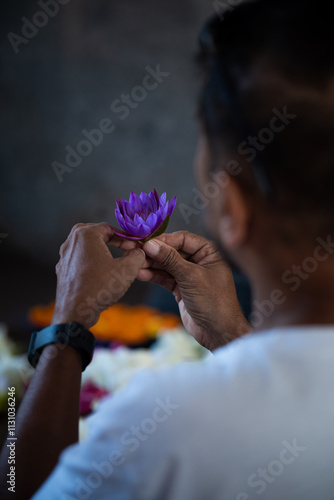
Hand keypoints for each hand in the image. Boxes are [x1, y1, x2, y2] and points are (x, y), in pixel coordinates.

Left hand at [52, 223, 144, 329]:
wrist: (76, 312)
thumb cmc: (100, 287)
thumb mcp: (127, 269)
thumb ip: (137, 255)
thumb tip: (139, 252)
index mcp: (86, 235)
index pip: (110, 228)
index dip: (126, 238)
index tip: (135, 247)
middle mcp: (71, 241)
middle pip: (96, 234)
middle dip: (112, 240)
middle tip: (125, 250)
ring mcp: (64, 256)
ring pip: (87, 247)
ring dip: (101, 251)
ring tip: (114, 262)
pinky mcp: (62, 270)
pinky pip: (80, 260)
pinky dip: (91, 263)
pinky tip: (101, 274)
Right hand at [140, 231, 250, 350]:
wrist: (217, 332)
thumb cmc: (213, 301)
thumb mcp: (191, 277)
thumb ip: (170, 259)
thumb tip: (151, 244)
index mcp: (209, 252)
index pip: (183, 239)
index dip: (165, 240)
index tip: (147, 242)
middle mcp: (200, 260)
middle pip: (173, 251)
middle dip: (156, 253)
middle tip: (138, 253)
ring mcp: (190, 275)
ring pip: (167, 265)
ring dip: (152, 265)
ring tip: (137, 265)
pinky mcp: (181, 287)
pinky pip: (165, 278)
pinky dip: (154, 276)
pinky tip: (142, 274)